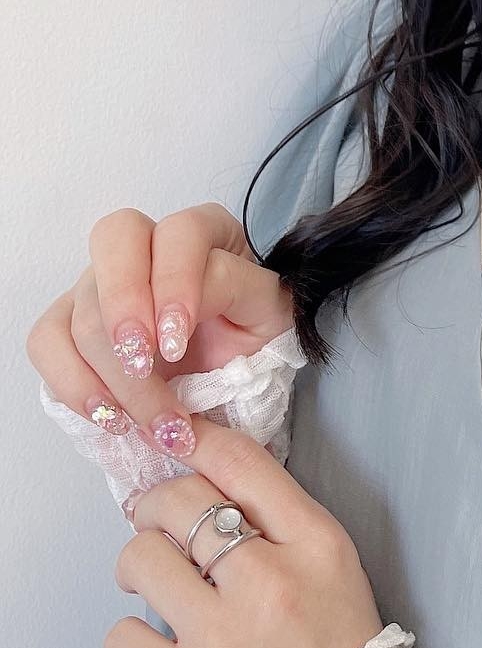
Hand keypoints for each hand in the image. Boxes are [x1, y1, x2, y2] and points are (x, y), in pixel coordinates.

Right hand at [27, 201, 297, 467]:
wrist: (233, 373)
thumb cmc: (254, 333)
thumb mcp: (268, 312)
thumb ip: (236, 293)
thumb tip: (177, 314)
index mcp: (205, 230)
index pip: (180, 233)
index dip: (173, 284)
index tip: (175, 342)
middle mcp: (148, 243)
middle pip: (115, 238)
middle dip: (122, 304)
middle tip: (141, 362)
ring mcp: (103, 280)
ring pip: (81, 302)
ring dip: (108, 368)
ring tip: (144, 417)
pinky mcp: (72, 320)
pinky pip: (47, 340)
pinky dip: (71, 381)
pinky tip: (109, 413)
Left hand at [108, 413, 383, 647]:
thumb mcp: (334, 574)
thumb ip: (282, 525)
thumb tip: (212, 482)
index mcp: (317, 546)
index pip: (242, 463)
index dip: (195, 438)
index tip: (174, 436)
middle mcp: (269, 581)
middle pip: (180, 501)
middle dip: (154, 504)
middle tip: (154, 522)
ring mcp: (220, 637)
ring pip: (141, 559)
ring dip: (138, 566)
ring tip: (153, 585)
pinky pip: (121, 637)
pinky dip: (132, 638)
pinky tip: (159, 647)